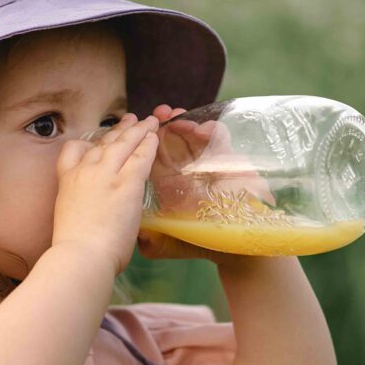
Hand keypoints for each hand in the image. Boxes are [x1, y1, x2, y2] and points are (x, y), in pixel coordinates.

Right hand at [52, 111, 159, 277]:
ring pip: (124, 143)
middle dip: (119, 130)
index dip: (89, 142)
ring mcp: (105, 174)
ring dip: (138, 130)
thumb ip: (84, 207)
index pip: (74, 150)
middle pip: (104, 142)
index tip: (99, 140)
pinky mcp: (126, 182)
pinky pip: (141, 156)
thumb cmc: (75, 249)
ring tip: (149, 122)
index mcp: (67, 181)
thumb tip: (98, 215)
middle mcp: (84, 171)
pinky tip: (155, 137)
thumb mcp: (70, 219)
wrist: (81, 256)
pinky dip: (149, 144)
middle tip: (131, 120)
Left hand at [137, 103, 274, 262]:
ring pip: (194, 137)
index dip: (141, 142)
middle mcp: (185, 172)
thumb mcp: (164, 243)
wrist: (231, 251)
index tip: (133, 129)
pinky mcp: (229, 166)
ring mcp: (207, 166)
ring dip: (186, 123)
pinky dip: (213, 133)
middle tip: (159, 113)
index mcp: (167, 184)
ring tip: (177, 115)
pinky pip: (221, 143)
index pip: (150, 157)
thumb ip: (146, 238)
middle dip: (164, 124)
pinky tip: (204, 129)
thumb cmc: (198, 244)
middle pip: (171, 141)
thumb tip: (132, 232)